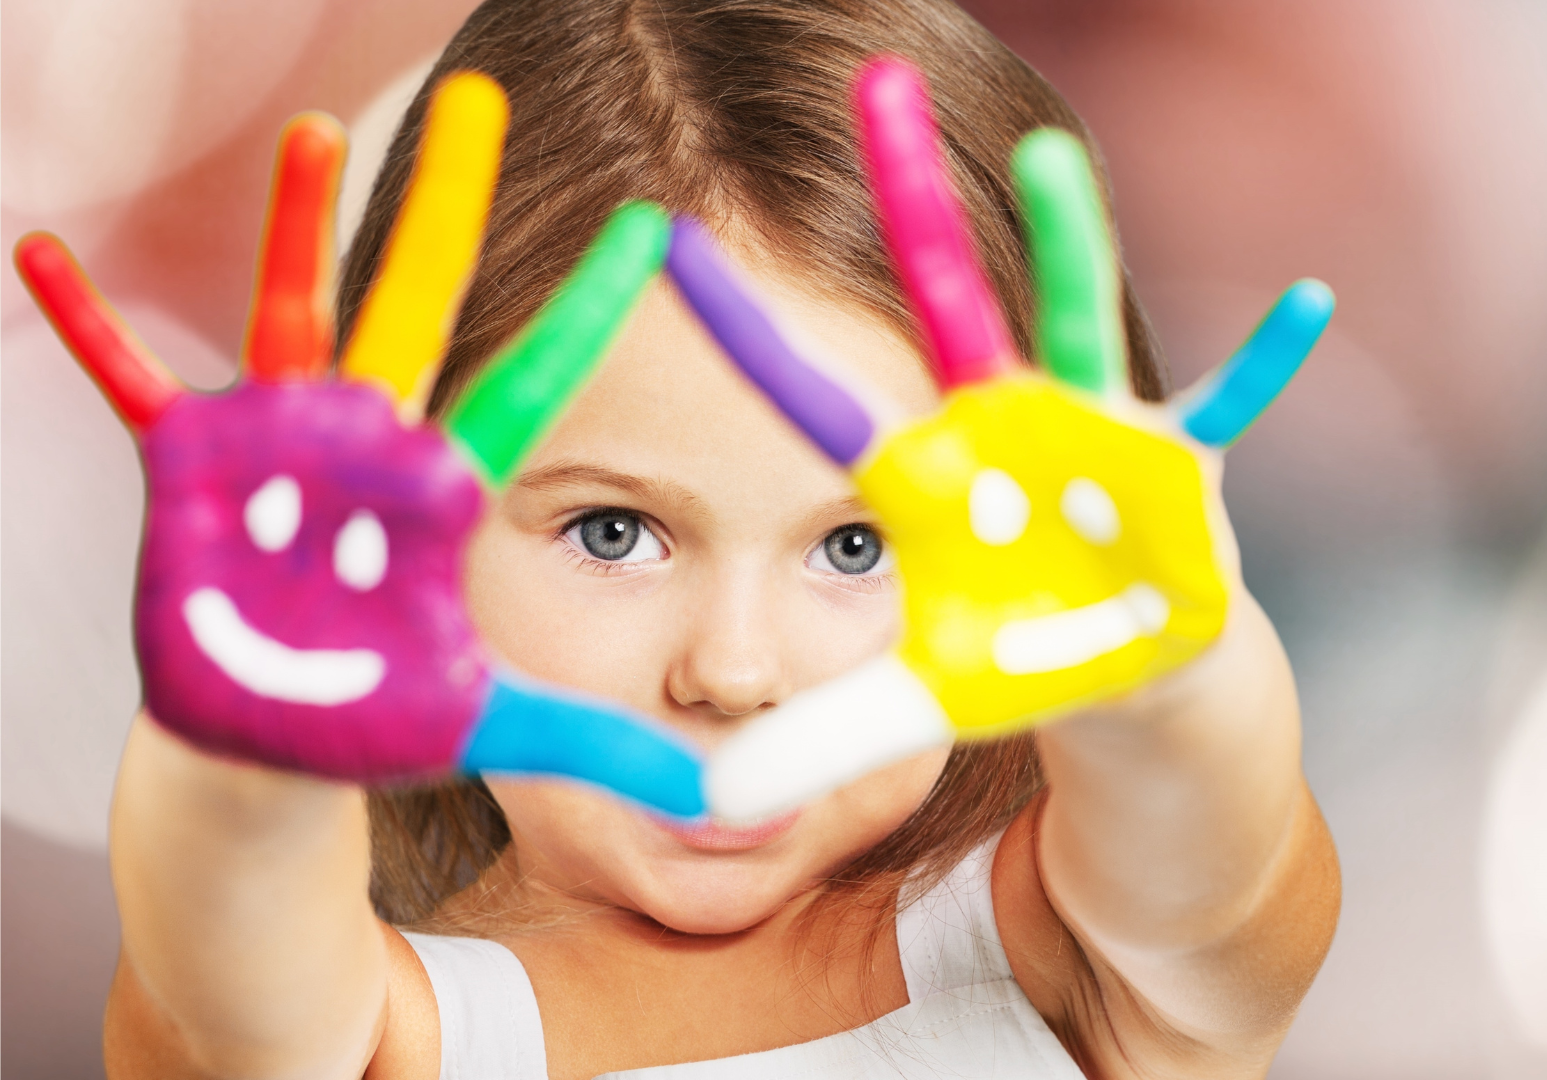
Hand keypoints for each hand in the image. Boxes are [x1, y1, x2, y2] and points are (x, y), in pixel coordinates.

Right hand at [15, 73, 703, 816]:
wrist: (278, 739)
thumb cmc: (386, 717)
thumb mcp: (498, 726)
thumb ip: (600, 743)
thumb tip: (719, 798)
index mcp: (445, 491)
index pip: (533, 385)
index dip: (584, 313)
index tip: (650, 232)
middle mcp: (372, 443)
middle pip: (419, 305)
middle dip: (447, 207)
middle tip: (481, 101)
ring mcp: (283, 446)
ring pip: (296, 313)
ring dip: (298, 223)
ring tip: (320, 129)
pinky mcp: (197, 470)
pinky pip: (133, 384)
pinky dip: (92, 325)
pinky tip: (41, 251)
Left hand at [667, 56, 1332, 819]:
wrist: (1125, 663)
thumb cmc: (1015, 654)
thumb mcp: (915, 705)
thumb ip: (821, 739)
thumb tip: (713, 805)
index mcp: (923, 472)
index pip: (816, 398)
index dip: (747, 335)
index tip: (664, 244)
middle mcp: (998, 424)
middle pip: (945, 299)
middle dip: (911, 199)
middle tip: (873, 85)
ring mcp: (1089, 434)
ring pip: (1074, 323)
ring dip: (1067, 245)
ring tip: (1049, 157)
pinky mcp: (1176, 468)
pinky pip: (1230, 408)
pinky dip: (1265, 363)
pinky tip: (1309, 300)